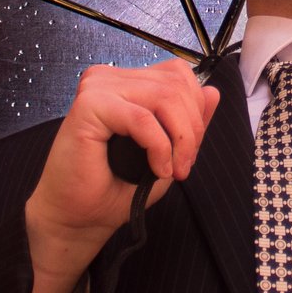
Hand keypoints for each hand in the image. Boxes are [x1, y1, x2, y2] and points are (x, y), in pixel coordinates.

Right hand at [23, 59, 218, 292]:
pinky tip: (157, 168)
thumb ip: (188, 122)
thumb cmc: (114, 187)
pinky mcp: (89, 105)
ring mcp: (97, 88)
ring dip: (179, 139)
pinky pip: (142, 118)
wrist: (79, 217)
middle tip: (183, 165)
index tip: (189, 151)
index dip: (195, 111)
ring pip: (165, 97)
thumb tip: (213, 92)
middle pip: (176, 84)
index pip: (178, 74)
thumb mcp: (167, 151)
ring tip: (172, 169)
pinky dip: (159, 146)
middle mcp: (110, 78)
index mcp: (126, 83)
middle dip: (191, 128)